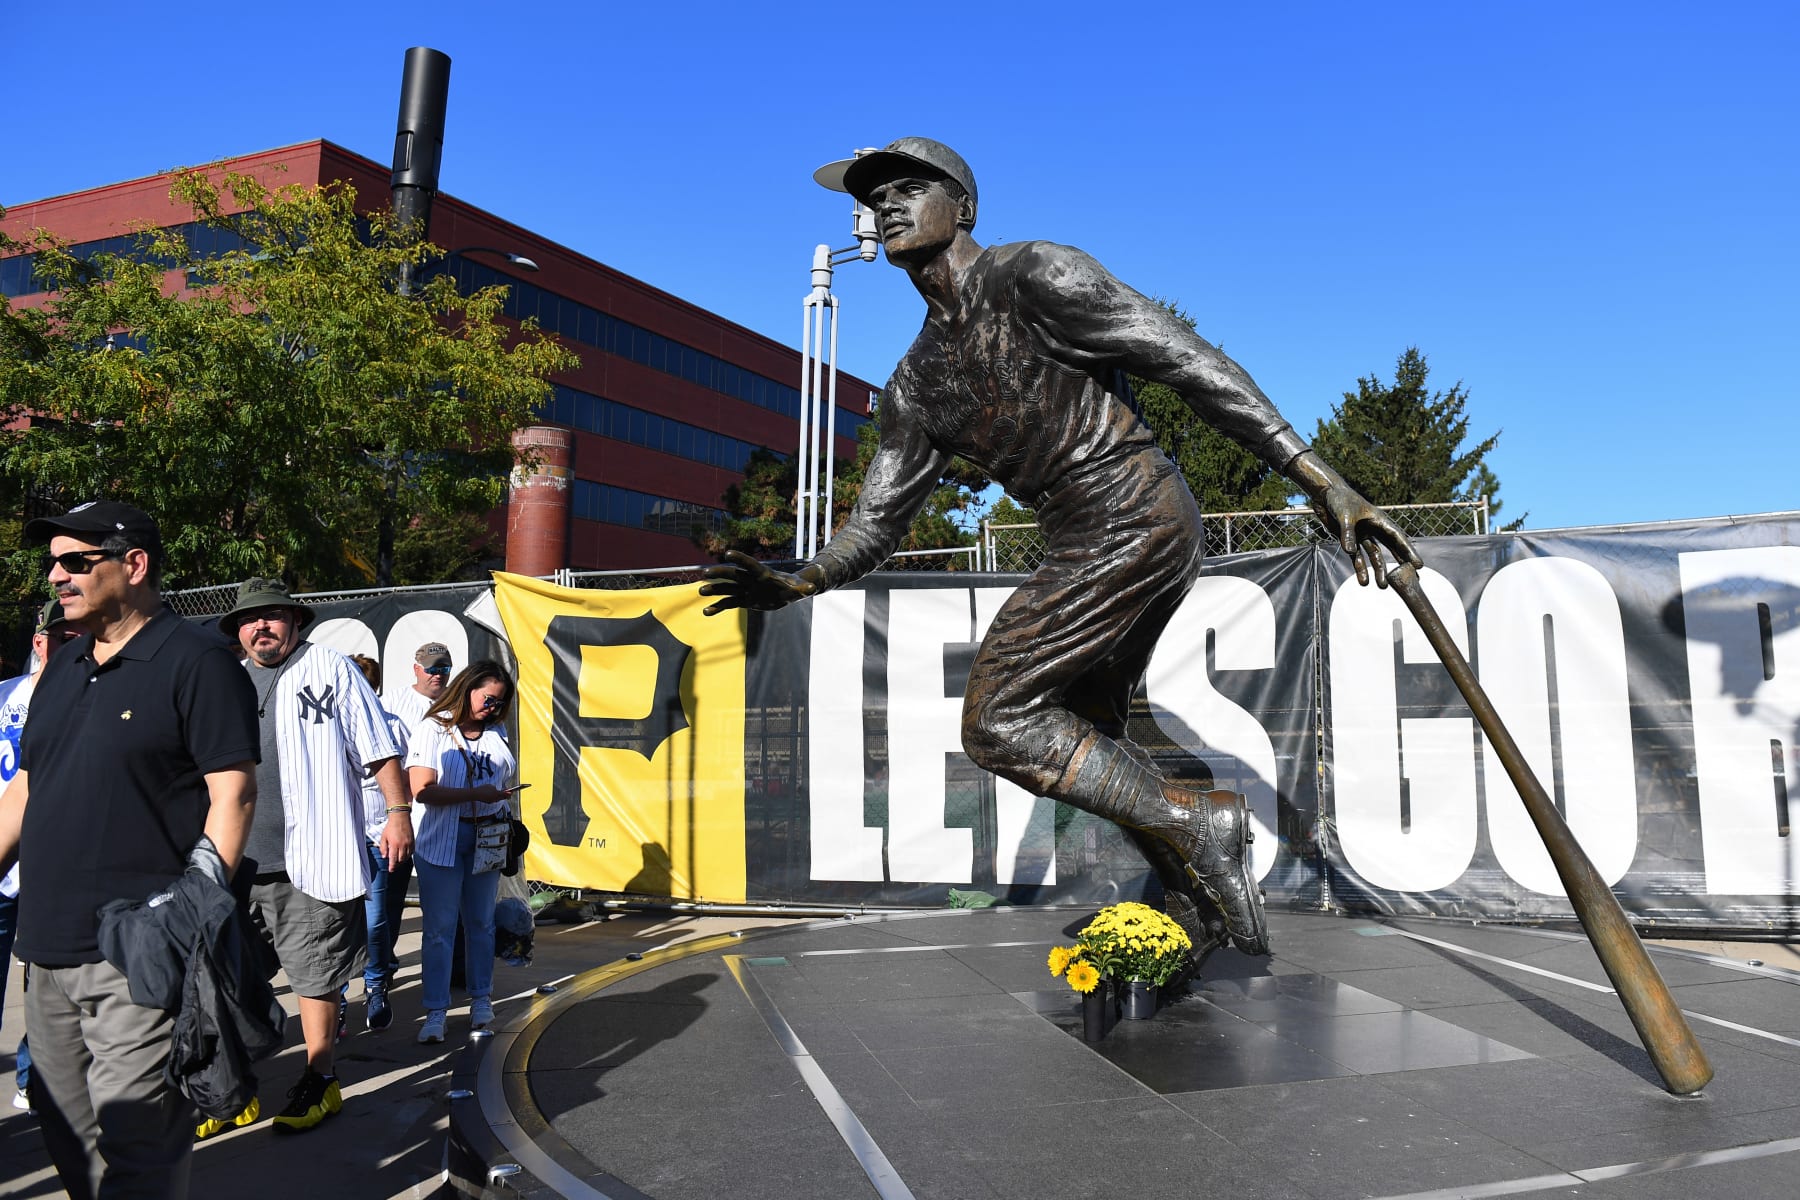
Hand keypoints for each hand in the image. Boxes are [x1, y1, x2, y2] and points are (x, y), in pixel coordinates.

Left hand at [379, 811, 413, 869]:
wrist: (400, 818)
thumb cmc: (391, 827)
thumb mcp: (383, 837)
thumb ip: (383, 848)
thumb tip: (384, 856)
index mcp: (394, 844)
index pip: (393, 859)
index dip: (392, 866)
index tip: (391, 870)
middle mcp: (402, 845)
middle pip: (401, 859)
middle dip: (397, 865)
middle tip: (394, 867)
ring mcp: (409, 843)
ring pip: (407, 856)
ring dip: (403, 861)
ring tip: (399, 862)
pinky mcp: (412, 841)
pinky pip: (412, 852)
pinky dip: (408, 855)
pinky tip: (405, 856)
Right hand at [698, 551, 822, 614]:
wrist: (785, 593)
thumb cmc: (792, 587)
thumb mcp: (798, 589)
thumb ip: (803, 588)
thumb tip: (813, 588)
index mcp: (762, 573)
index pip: (750, 564)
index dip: (740, 559)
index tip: (727, 554)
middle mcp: (750, 579)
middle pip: (733, 574)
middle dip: (720, 574)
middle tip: (706, 573)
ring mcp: (744, 590)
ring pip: (727, 588)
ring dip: (714, 589)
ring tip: (701, 591)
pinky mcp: (743, 600)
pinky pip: (728, 603)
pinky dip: (718, 607)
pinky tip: (706, 611)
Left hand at [1317, 483, 1421, 586]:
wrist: (1325, 493)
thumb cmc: (1339, 499)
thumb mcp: (1345, 516)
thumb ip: (1348, 534)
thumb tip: (1351, 552)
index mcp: (1379, 520)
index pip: (1397, 538)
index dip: (1408, 552)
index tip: (1418, 565)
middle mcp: (1374, 528)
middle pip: (1391, 548)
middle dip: (1401, 563)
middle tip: (1412, 579)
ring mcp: (1363, 534)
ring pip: (1374, 555)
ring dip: (1379, 570)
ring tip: (1383, 586)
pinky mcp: (1350, 539)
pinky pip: (1358, 556)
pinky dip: (1360, 568)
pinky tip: (1363, 582)